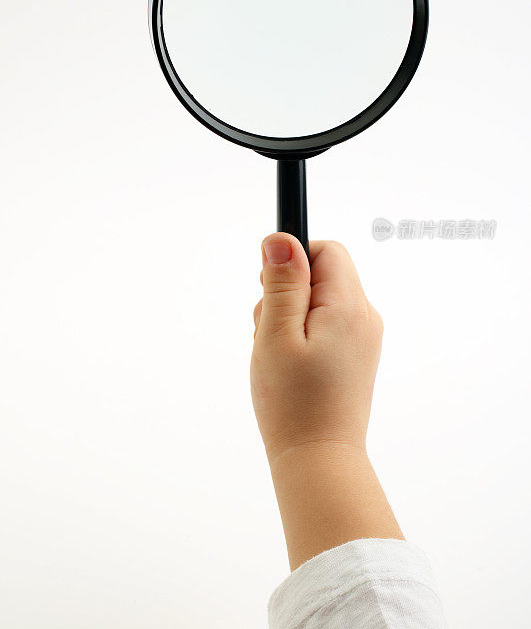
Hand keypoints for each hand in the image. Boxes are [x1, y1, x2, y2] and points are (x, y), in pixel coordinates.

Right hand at [252, 232, 381, 464]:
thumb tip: (282, 237)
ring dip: (291, 317)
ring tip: (279, 355)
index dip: (293, 260)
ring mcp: (364, 338)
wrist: (319, 459)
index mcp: (349, 306)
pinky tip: (292, 365)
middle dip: (287, 293)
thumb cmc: (293, 402)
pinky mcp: (357, 355)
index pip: (326, 250)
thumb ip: (282, 283)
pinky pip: (328, 325)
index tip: (270, 289)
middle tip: (270, 332)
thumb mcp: (276, 335)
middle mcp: (365, 317)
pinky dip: (303, 335)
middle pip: (323, 274)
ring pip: (321, 300)